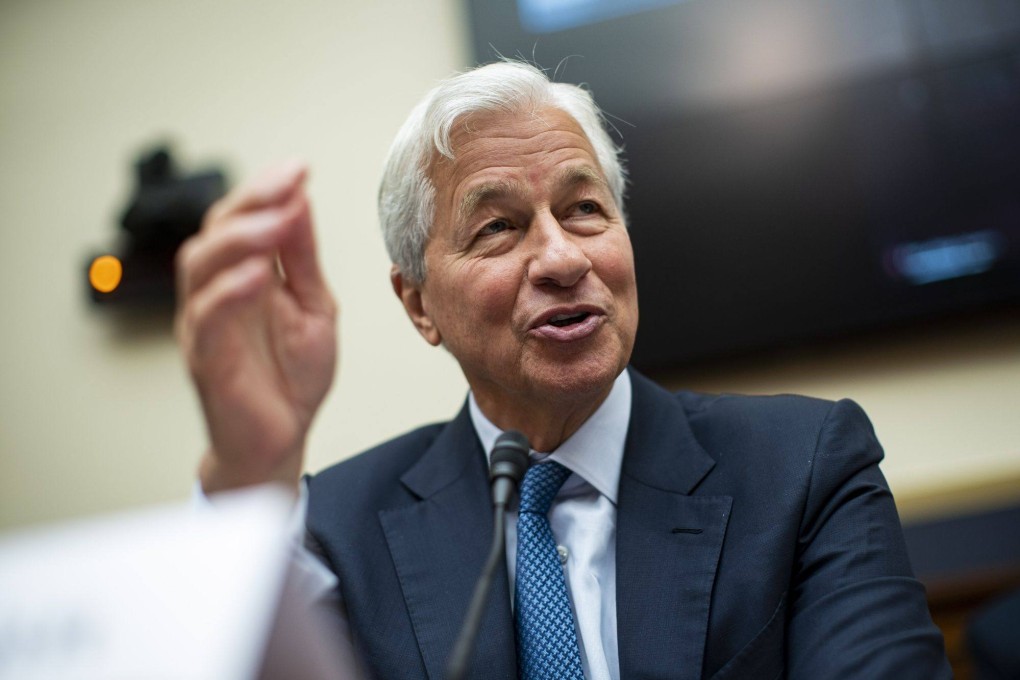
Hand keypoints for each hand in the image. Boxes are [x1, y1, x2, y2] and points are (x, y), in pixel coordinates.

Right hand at [176, 161, 337, 493]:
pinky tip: (256, 273)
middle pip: (215, 231)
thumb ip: (301, 259)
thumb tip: (300, 200)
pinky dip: (229, 291)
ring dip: (240, 239)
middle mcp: (216, 292)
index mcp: (244, 276)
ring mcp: (206, 324)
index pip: (241, 219)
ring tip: (279, 219)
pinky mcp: (205, 359)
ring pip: (201, 266)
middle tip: (290, 182)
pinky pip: (207, 317)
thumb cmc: (293, 375)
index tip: (300, 168)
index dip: (265, 190)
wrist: (282, 440)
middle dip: (251, 201)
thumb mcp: (313, 306)